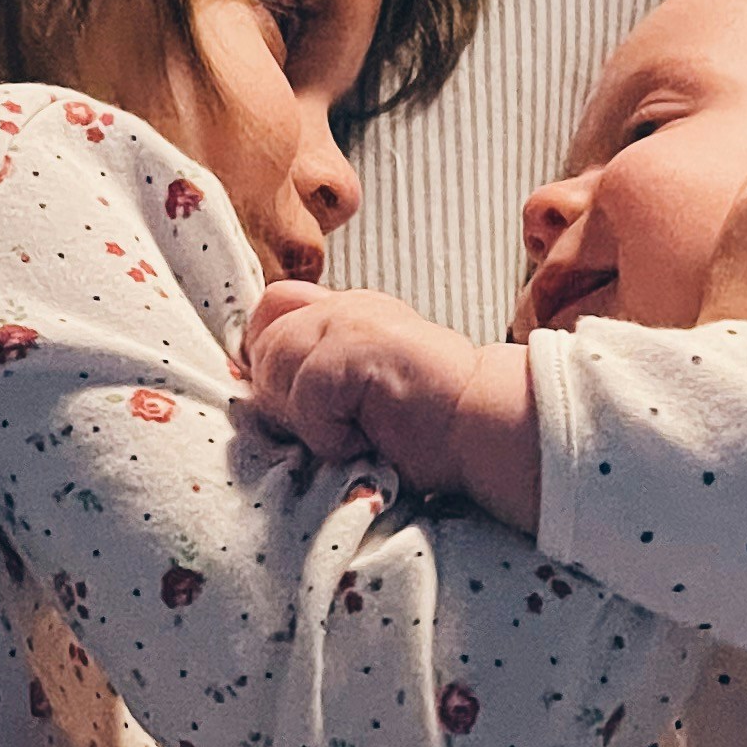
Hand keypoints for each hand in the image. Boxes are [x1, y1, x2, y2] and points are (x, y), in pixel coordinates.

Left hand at [242, 282, 541, 533]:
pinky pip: (308, 394)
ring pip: (277, 367)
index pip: (272, 307)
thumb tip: (261, 388)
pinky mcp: (359, 349)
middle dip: (282, 398)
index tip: (296, 404)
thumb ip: (318, 374)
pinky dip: (329, 433)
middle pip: (266, 340)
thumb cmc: (428, 427)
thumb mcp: (362, 392)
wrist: (485, 428)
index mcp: (348, 311)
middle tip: (332, 428)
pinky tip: (364, 440)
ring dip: (306, 418)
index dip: (268, 355)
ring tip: (352, 434)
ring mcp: (353, 322)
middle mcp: (347, 307)